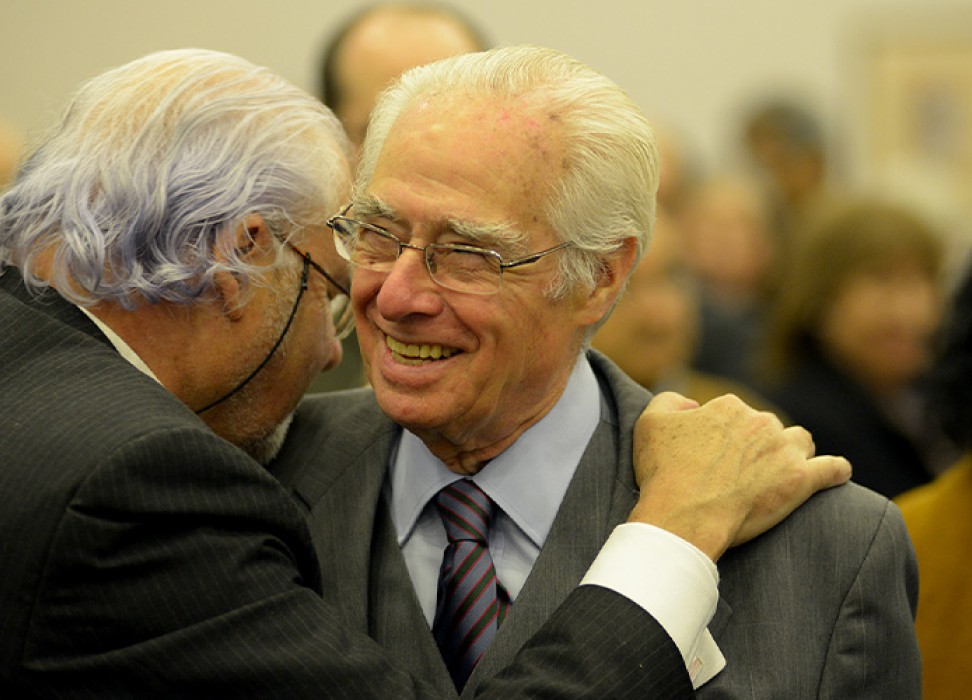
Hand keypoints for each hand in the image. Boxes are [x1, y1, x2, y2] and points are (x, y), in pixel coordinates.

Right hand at [627, 391, 850, 560]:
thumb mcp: (650, 422)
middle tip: (740, 472)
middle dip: (758, 444)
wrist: (684, 515)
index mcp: (729, 407)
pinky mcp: (801, 481)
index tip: (713, 456)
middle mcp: (760, 422)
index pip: (734, 414)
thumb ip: (671, 400)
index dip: (723, 435)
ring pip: (800, 442)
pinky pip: (832, 469)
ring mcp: (784, 451)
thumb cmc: (664, 472)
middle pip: (767, 428)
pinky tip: (838, 473)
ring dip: (793, 452)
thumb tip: (692, 403)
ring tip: (781, 471)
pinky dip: (836, 471)